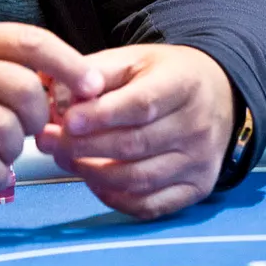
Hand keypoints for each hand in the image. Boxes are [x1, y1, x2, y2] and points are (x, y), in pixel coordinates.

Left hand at [36, 44, 233, 219]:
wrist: (216, 95)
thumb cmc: (165, 76)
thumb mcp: (134, 59)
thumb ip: (95, 72)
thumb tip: (54, 91)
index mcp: (183, 85)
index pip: (141, 105)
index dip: (101, 116)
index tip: (67, 121)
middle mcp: (197, 126)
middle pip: (135, 145)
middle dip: (83, 146)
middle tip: (48, 141)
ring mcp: (199, 161)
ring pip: (139, 179)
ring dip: (92, 173)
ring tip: (63, 157)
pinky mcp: (196, 189)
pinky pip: (150, 206)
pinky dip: (115, 198)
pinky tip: (92, 180)